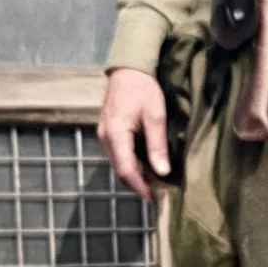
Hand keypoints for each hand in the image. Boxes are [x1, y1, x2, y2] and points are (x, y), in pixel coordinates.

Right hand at [98, 68, 169, 201]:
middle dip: (139, 184)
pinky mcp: (109, 132)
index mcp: (115, 134)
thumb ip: (157, 146)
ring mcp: (105, 135)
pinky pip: (119, 154)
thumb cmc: (144, 89)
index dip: (141, 187)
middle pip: (120, 170)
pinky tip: (147, 165)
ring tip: (156, 181)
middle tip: (159, 193)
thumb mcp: (156, 116)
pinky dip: (132, 163)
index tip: (155, 198)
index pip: (126, 170)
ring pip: (119, 163)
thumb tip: (162, 172)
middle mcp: (105, 138)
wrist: (129, 68)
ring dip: (136, 174)